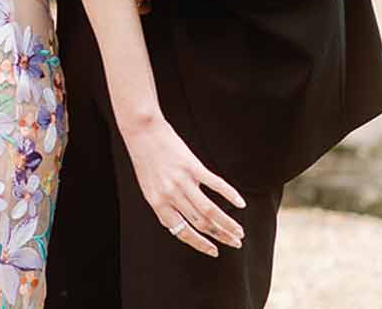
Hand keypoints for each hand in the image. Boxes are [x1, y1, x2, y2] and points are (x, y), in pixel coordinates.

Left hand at [120, 111, 246, 256]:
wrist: (140, 130)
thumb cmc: (145, 159)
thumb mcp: (148, 187)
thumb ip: (164, 204)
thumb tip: (179, 224)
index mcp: (157, 203)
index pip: (182, 232)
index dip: (200, 244)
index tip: (215, 251)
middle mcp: (170, 195)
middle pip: (201, 223)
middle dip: (220, 236)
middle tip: (236, 243)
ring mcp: (182, 181)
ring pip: (210, 211)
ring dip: (228, 224)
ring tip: (241, 232)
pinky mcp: (192, 166)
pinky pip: (215, 185)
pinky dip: (230, 195)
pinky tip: (241, 203)